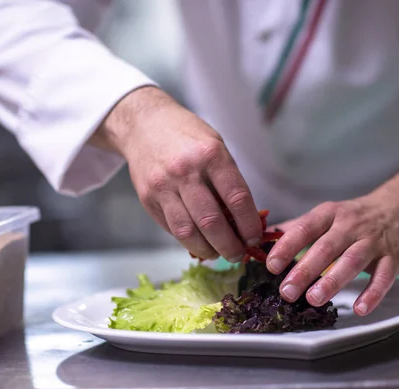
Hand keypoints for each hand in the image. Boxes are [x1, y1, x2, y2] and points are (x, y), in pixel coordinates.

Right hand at [91, 86, 262, 261]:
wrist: (143, 124)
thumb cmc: (186, 136)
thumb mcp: (215, 147)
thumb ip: (228, 181)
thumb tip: (242, 221)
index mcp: (210, 155)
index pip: (237, 199)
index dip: (249, 225)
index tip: (254, 239)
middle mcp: (186, 172)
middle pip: (212, 222)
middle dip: (229, 246)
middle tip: (237, 255)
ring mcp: (164, 187)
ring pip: (188, 232)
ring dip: (207, 250)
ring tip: (218, 254)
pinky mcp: (148, 199)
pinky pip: (171, 228)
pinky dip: (188, 241)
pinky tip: (199, 242)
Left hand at [266, 163, 398, 315]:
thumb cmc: (355, 216)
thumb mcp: (326, 214)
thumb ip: (297, 227)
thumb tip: (264, 237)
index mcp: (329, 214)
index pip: (304, 228)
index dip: (287, 246)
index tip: (271, 264)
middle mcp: (350, 226)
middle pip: (325, 248)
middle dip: (304, 270)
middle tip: (286, 291)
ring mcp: (373, 242)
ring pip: (351, 262)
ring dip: (332, 281)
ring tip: (313, 299)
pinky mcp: (393, 259)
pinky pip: (383, 278)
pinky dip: (372, 294)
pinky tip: (360, 309)